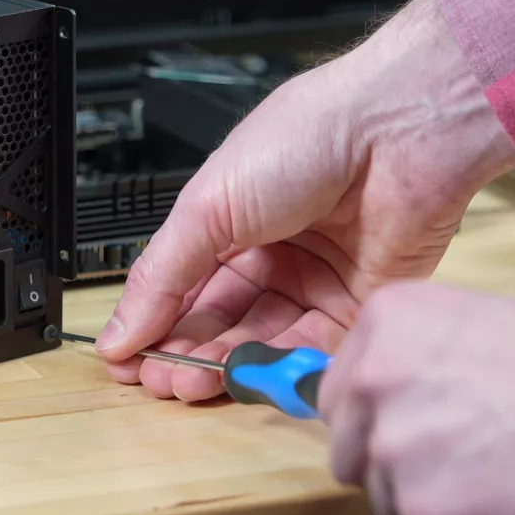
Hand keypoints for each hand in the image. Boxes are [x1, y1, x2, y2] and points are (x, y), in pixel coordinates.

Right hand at [95, 0, 514, 398]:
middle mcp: (272, 254)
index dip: (152, 325)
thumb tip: (118, 331)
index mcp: (229, 221)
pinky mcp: (359, 305)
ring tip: (190, 382)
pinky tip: (246, 377)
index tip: (124, 360)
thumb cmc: (306, 139)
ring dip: (223, 366)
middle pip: (219, 321)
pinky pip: (314, 351)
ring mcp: (316, 282)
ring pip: (261, 342)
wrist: (396, 131)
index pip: (181, 287)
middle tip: (157, 379)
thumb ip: (161, 276)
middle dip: (184, 352)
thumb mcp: (207, 205)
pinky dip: (279, 368)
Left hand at [320, 282, 514, 514]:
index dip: (378, 420)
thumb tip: (398, 404)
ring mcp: (392, 455)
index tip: (413, 428)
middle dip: (398, 467)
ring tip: (501, 485)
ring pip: (393, 506)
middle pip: (355, 455)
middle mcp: (371, 387)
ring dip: (438, 506)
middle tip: (461, 462)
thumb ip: (421, 362)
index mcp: (384, 326)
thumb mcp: (480, 322)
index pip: (340, 395)